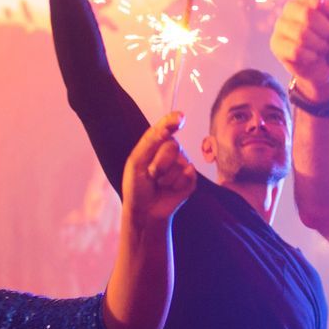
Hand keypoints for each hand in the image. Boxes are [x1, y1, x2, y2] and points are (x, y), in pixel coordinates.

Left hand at [120, 112, 197, 226]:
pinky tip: (169, 189)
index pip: (167, 126)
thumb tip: (166, 129)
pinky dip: (176, 185)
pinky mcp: (191, 178)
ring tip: (159, 184)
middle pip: (172, 146)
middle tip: (151, 175)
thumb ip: (150, 142)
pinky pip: (188, 176)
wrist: (145, 210)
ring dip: (165, 178)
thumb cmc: (137, 185)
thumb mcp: (136, 162)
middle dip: (159, 163)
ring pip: (179, 164)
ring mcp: (183, 164)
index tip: (180, 117)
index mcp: (157, 142)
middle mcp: (172, 150)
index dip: (173, 120)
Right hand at [270, 0, 328, 100]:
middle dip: (324, 28)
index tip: (320, 4)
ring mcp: (281, 28)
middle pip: (304, 12)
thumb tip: (317, 2)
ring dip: (319, 45)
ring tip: (321, 48)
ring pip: (300, 33)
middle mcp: (291, 11)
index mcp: (307, 1)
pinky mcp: (277, 45)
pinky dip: (310, 56)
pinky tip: (312, 57)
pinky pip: (295, 50)